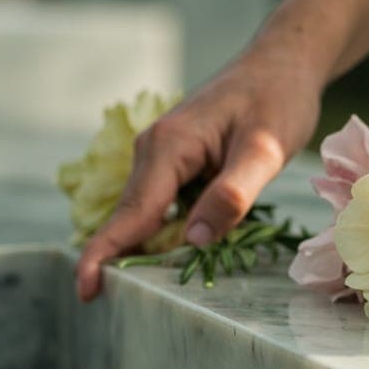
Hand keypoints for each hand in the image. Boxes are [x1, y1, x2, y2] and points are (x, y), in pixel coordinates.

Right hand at [75, 55, 321, 300]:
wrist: (283, 64)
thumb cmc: (277, 99)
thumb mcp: (267, 148)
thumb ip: (233, 193)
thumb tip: (194, 239)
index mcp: (169, 146)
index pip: (133, 212)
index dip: (107, 253)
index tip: (85, 291)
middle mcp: (155, 150)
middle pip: (135, 217)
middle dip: (126, 259)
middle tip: (132, 304)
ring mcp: (165, 155)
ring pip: (151, 213)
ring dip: (153, 247)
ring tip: (162, 286)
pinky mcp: (180, 161)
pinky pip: (167, 203)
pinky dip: (172, 229)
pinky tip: (189, 250)